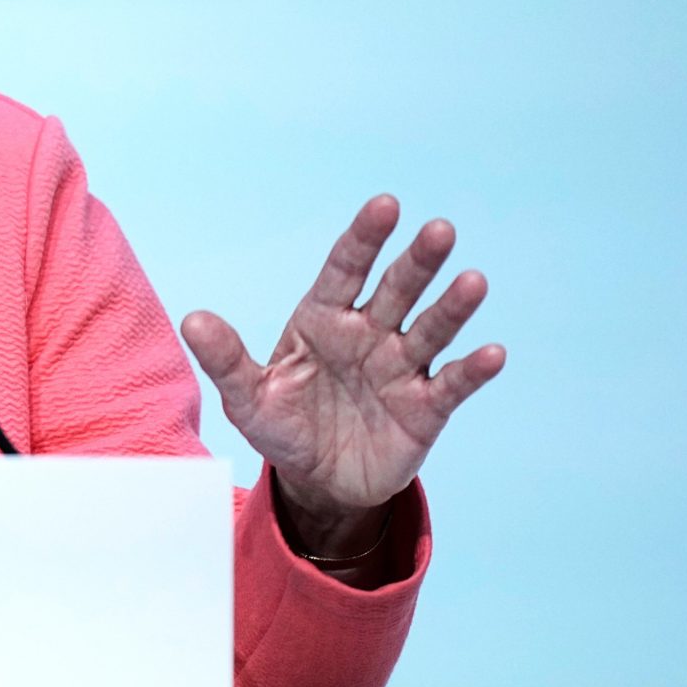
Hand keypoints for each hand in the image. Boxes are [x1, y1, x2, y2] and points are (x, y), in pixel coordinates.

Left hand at [181, 195, 504, 556]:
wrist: (318, 481)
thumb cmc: (282, 426)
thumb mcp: (247, 397)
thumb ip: (225, 358)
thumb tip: (192, 320)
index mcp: (323, 320)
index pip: (344, 270)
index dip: (364, 238)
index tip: (385, 205)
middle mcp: (367, 334)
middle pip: (395, 290)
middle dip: (416, 262)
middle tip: (439, 230)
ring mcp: (400, 368)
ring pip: (430, 329)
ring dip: (452, 306)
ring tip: (473, 281)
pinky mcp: (426, 407)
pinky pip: (453, 384)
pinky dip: (473, 370)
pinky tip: (494, 353)